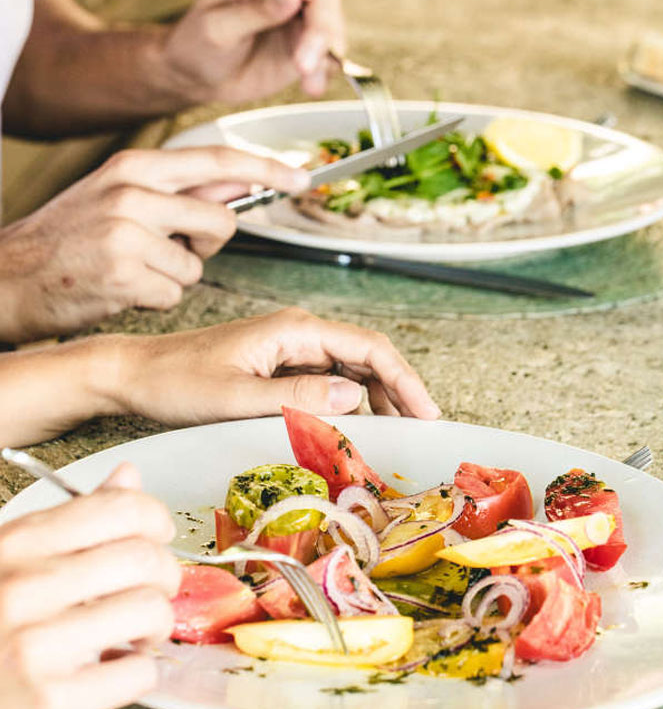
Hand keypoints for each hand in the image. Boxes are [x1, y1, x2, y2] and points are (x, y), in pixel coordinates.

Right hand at [0, 147, 308, 342]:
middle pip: (221, 220)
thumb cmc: (70, 238)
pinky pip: (175, 293)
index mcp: (136, 167)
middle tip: (168, 247)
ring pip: (198, 264)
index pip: (220, 159)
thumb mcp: (120, 195)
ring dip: (175, 275)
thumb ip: (181, 189)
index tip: (303, 179)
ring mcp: (127, 234)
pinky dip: (156, 298)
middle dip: (207, 243)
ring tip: (133, 268)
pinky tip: (122, 289)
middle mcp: (133, 192)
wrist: (11, 276)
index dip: (269, 169)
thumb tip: (243, 179)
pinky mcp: (125, 276)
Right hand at [0, 463, 179, 708]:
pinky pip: (138, 672)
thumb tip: (128, 476)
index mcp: (20, 544)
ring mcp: (35, 646)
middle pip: (144, 558)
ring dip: (156, 625)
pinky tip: (113, 668)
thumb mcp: (18, 557)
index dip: (156, 517)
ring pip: (149, 610)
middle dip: (166, 575)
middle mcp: (25, 588)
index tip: (159, 533)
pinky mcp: (51, 700)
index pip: (120, 507)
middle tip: (154, 589)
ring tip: (136, 632)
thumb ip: (74, 520)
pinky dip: (138, 673)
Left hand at [114, 307, 440, 421]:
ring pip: (350, 368)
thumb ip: (297, 395)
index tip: (426, 413)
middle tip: (419, 430)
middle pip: (366, 356)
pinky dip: (349, 401)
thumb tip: (356, 397)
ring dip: (377, 397)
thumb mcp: (237, 396)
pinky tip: (356, 425)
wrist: (138, 374)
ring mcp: (289, 347)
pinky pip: (327, 379)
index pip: (368, 348)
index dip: (404, 380)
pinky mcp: (279, 364)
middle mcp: (298, 332)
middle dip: (398, 390)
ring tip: (394, 432)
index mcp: (294, 330)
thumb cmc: (178, 381)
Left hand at [160, 0, 343, 103]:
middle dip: (320, 25)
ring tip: (304, 74)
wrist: (198, 78)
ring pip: (333, 25)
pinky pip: (331, 57)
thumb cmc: (199, 41)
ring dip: (323, 51)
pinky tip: (310, 86)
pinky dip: (324, 72)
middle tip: (301, 60)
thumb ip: (257, 9)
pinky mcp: (310, 48)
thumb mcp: (217, 26)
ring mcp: (304, 18)